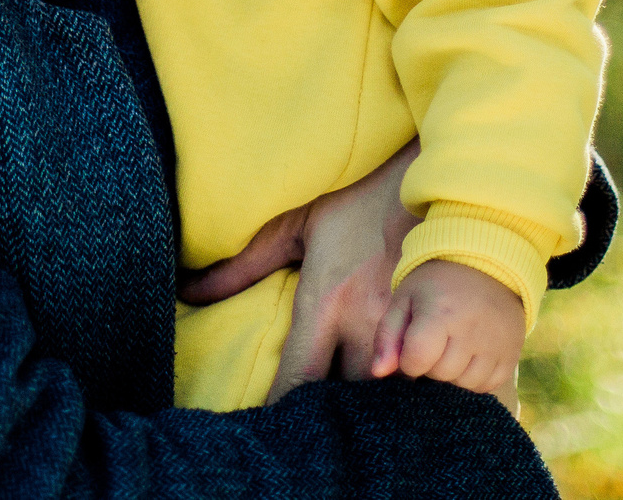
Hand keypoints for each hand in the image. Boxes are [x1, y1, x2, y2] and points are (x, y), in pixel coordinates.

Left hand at [178, 141, 421, 404]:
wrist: (433, 191)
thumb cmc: (355, 206)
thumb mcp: (297, 228)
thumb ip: (244, 265)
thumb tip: (188, 291)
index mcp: (327, 301)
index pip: (299, 379)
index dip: (279, 411)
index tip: (261, 431)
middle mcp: (366, 324)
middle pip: (339, 397)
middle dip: (320, 413)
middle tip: (298, 426)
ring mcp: (405, 333)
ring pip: (377, 397)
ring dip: (357, 405)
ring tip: (335, 413)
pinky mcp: (432, 334)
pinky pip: (411, 384)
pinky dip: (392, 393)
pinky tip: (379, 396)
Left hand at [371, 259, 525, 409]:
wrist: (485, 266)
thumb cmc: (436, 285)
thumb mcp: (404, 300)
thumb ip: (387, 336)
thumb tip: (378, 372)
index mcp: (440, 313)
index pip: (416, 360)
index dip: (408, 359)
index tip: (413, 343)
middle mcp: (472, 330)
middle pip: (440, 375)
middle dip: (431, 364)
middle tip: (436, 340)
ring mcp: (496, 344)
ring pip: (464, 384)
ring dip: (453, 373)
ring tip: (453, 347)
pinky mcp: (512, 355)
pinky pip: (487, 386)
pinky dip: (474, 378)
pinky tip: (470, 356)